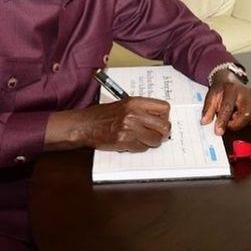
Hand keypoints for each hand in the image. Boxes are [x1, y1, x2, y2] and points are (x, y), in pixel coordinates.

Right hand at [56, 97, 171, 151]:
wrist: (85, 125)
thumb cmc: (103, 114)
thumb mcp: (124, 104)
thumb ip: (142, 110)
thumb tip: (160, 119)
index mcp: (135, 102)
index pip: (164, 108)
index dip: (165, 116)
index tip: (161, 120)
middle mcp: (134, 114)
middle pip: (164, 126)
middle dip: (162, 132)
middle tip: (157, 134)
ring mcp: (130, 129)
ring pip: (155, 140)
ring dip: (151, 142)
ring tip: (142, 138)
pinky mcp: (124, 141)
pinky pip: (142, 148)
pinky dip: (140, 147)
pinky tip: (132, 142)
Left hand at [201, 72, 250, 134]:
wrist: (230, 80)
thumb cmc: (222, 89)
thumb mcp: (211, 97)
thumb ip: (208, 110)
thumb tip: (205, 122)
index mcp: (231, 89)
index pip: (228, 108)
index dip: (223, 121)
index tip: (218, 131)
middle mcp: (246, 92)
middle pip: (246, 115)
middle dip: (236, 124)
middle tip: (228, 122)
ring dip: (242, 122)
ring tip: (235, 115)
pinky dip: (249, 120)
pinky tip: (242, 114)